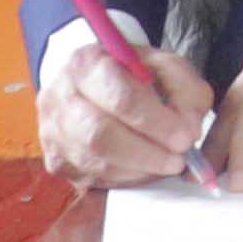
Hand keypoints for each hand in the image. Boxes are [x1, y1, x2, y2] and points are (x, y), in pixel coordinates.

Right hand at [34, 4, 216, 186]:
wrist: (90, 84)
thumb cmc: (130, 74)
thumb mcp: (164, 65)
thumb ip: (185, 89)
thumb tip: (190, 128)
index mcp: (86, 63)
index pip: (120, 97)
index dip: (157, 122)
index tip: (186, 138)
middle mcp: (60, 96)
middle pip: (101, 135)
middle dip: (147, 152)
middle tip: (179, 160)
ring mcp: (52, 131)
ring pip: (96, 162)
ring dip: (139, 169)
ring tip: (167, 164)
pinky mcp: (55, 160)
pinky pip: (92, 178)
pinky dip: (125, 178)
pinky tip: (144, 169)